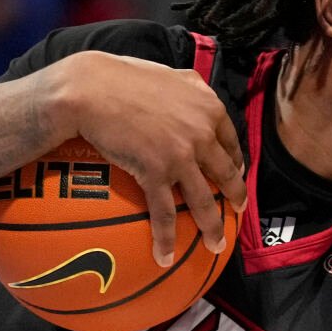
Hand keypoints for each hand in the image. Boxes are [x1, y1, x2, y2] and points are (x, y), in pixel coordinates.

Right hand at [56, 52, 245, 265]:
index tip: (235, 174)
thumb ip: (187, 83)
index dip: (236, 162)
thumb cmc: (123, 76)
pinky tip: (165, 257)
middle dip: (235, 198)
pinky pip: (165, 213)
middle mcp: (202, 134)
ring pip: (204, 201)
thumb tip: (192, 85)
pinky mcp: (156, 173)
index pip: (231, 142)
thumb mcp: (168, 73)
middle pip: (226, 175)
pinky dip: (167, 238)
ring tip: (215, 246)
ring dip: (212, 228)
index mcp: (209, 108)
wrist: (93, 89)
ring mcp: (181, 156)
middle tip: (237, 212)